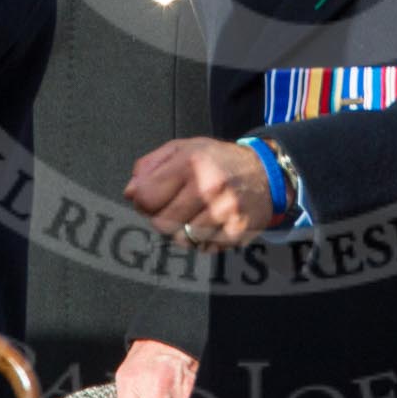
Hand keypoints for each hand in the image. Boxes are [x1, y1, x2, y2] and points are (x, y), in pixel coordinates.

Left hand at [123, 137, 272, 247]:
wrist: (266, 173)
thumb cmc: (218, 160)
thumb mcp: (183, 148)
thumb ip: (150, 166)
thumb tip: (130, 192)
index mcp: (191, 162)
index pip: (146, 197)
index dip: (142, 201)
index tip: (150, 198)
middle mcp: (208, 187)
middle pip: (161, 223)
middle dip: (161, 218)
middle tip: (173, 207)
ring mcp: (224, 212)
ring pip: (181, 239)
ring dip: (181, 231)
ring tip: (193, 215)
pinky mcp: (236, 232)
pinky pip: (203, 249)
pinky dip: (201, 241)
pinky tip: (209, 224)